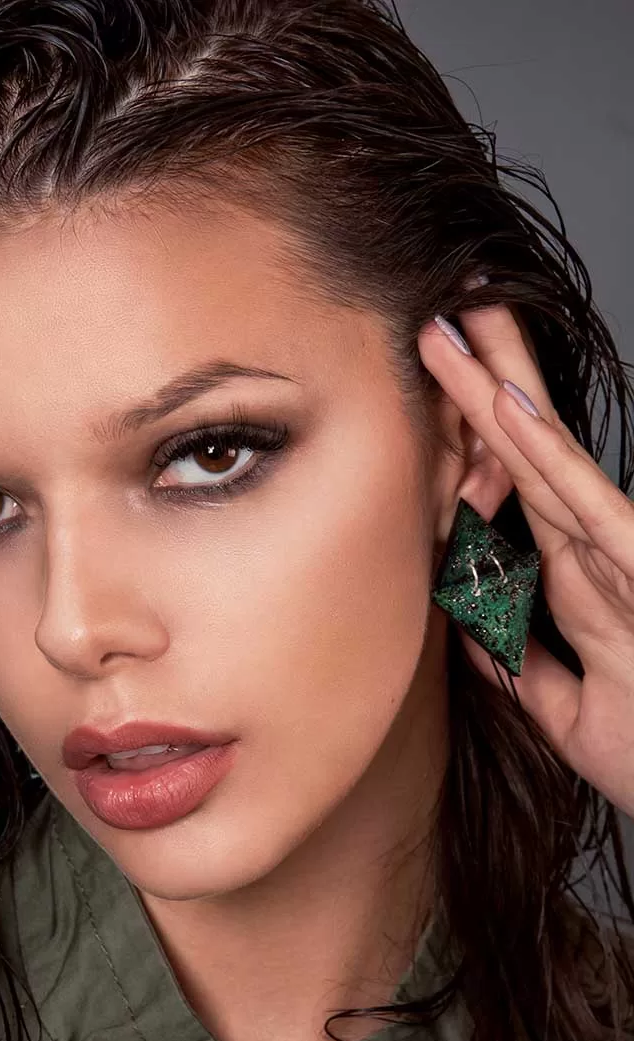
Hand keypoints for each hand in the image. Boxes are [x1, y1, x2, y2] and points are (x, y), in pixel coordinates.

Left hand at [418, 303, 633, 817]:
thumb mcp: (566, 717)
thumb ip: (519, 669)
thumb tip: (468, 631)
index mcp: (579, 583)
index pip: (517, 492)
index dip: (478, 436)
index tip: (439, 382)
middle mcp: (599, 557)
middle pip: (530, 454)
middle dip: (489, 380)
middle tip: (447, 309)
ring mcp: (623, 560)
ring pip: (550, 460)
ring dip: (503, 391)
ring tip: (462, 320)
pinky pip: (587, 510)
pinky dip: (547, 459)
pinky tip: (507, 409)